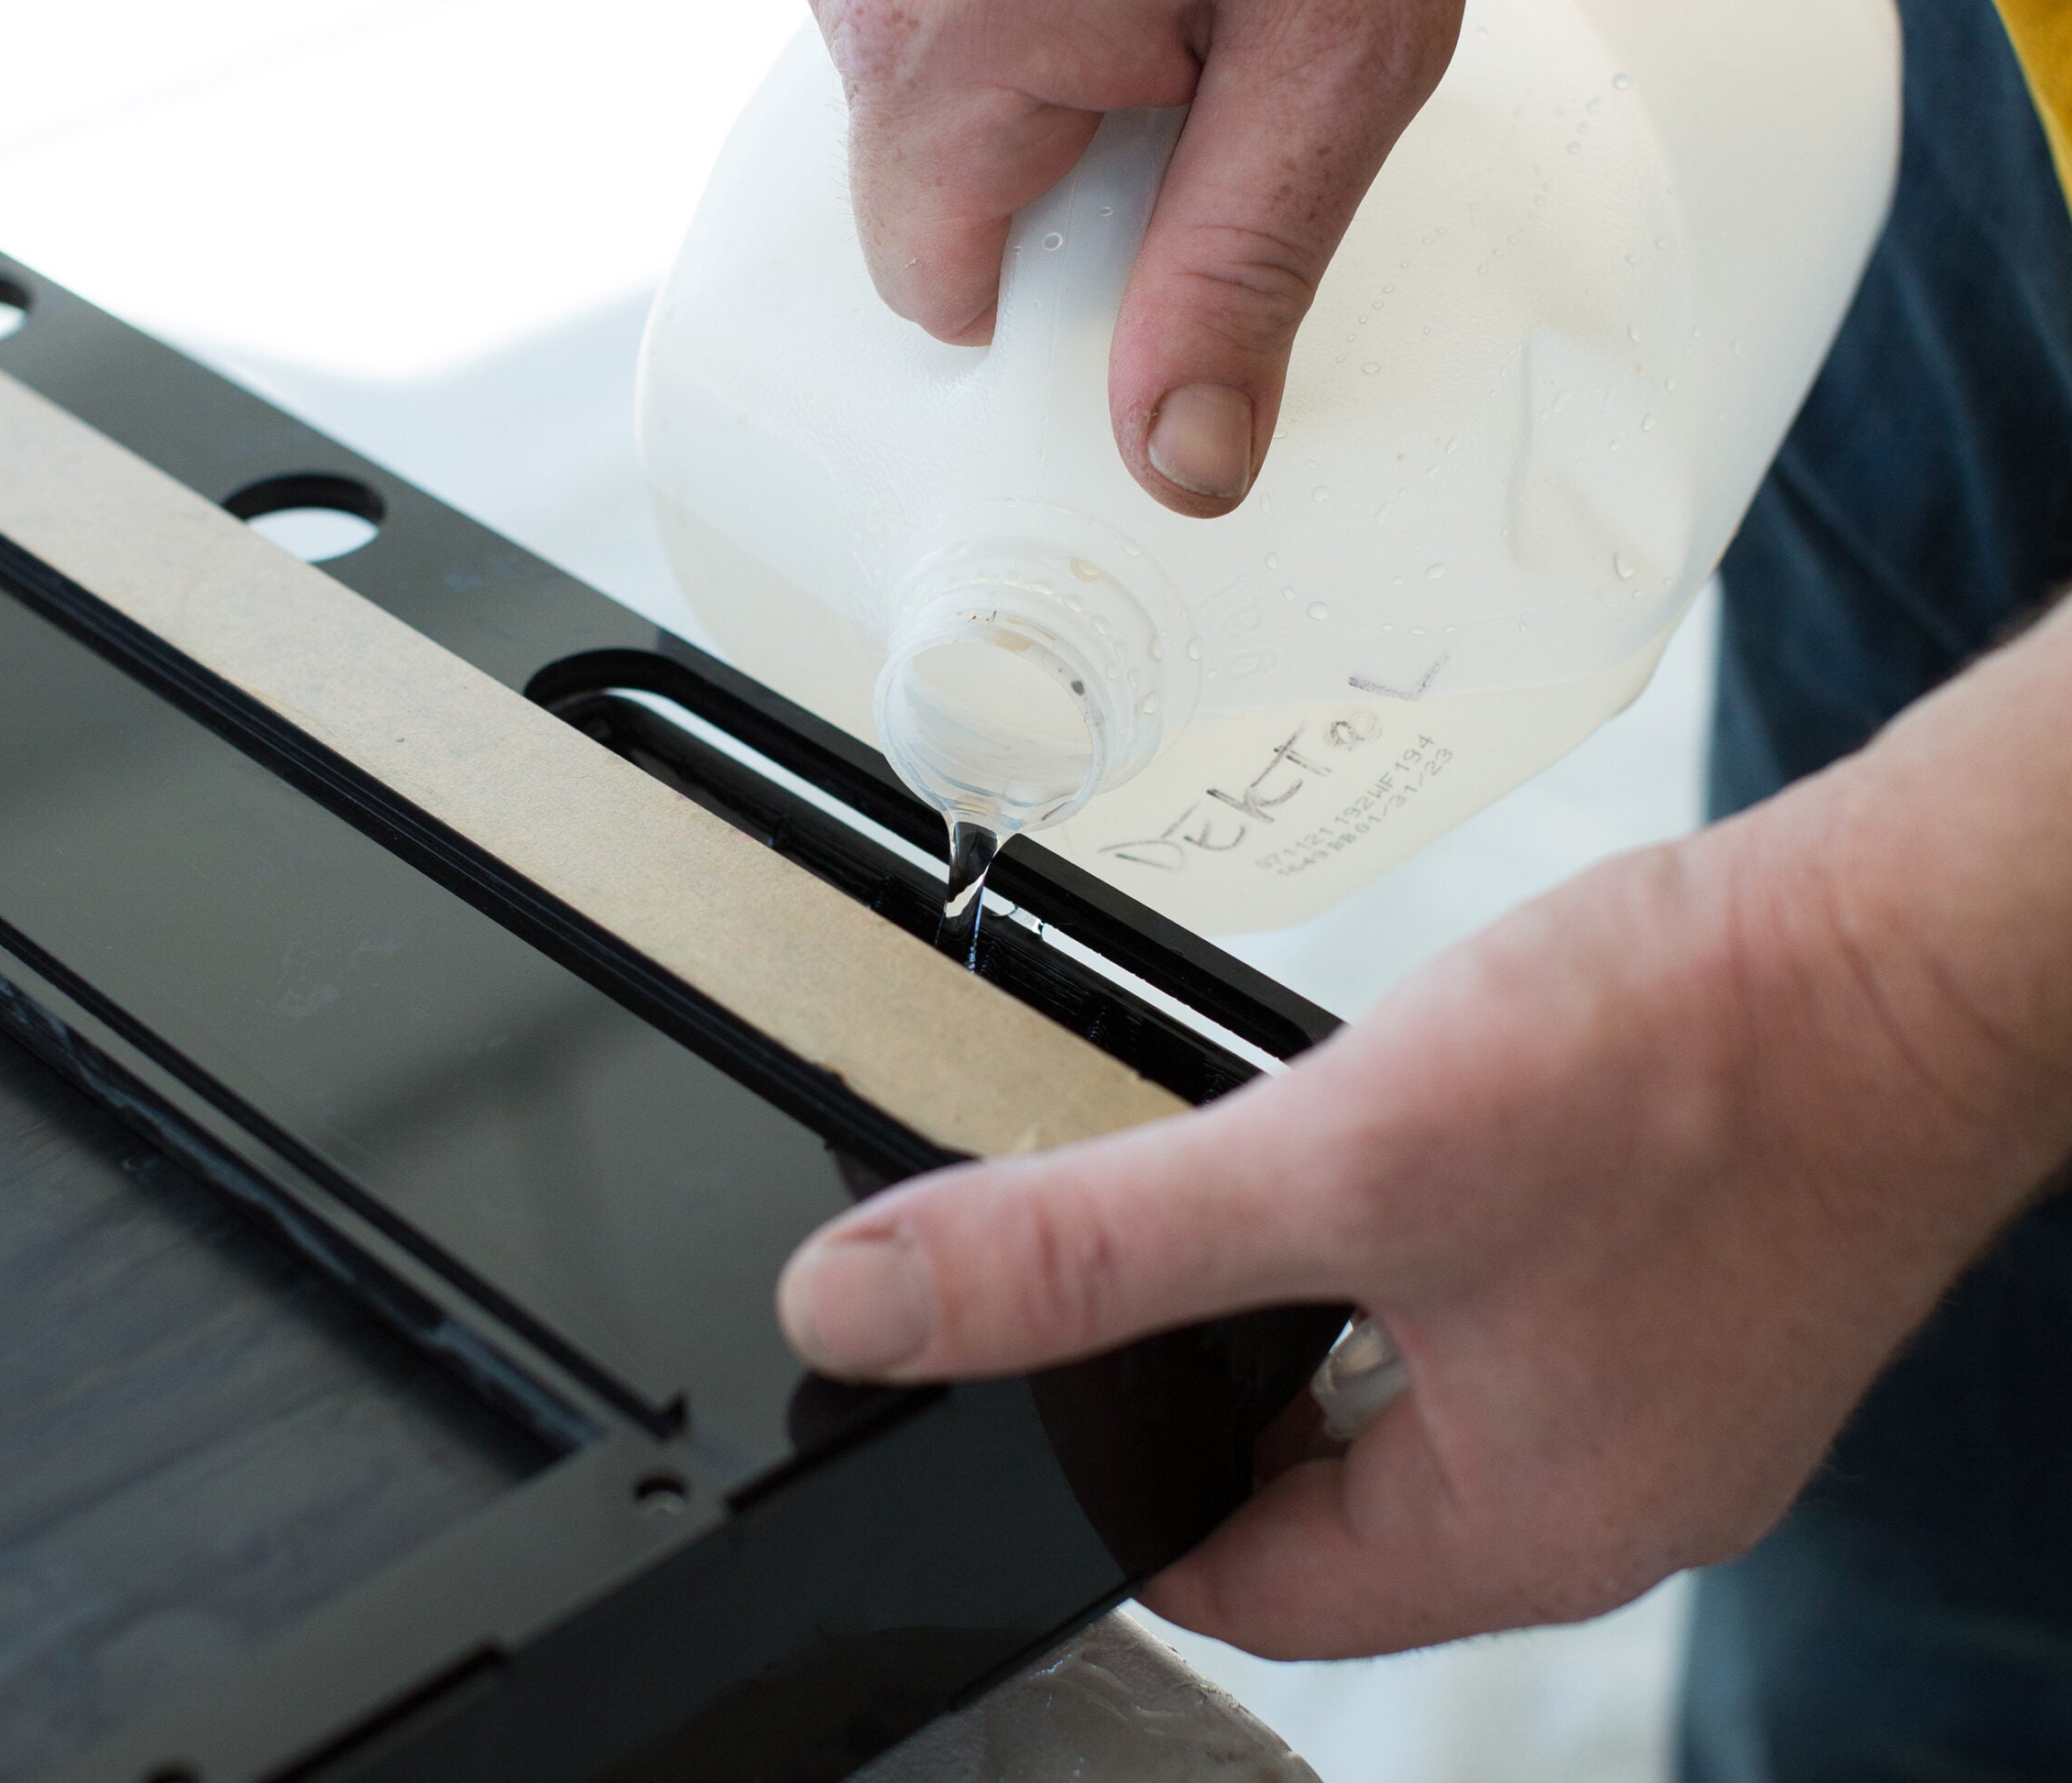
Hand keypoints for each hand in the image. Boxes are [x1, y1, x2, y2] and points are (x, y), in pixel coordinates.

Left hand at [775, 604, 2071, 1656]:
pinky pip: (1501, 1313)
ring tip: (1252, 1198)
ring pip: (1409, 1393)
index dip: (1110, 1490)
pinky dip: (1413, 1248)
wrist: (1919, 942)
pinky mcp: (1687, 1289)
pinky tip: (1390, 1151)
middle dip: (1206, 1388)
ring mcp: (1661, 1396)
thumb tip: (868, 1307)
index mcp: (1519, 1528)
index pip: (1242, 1582)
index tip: (1034, 1399)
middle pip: (1322, 1494)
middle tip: (1124, 1277)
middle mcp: (1602, 1493)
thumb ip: (1084, 1247)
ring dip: (1311, 1303)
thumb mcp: (1335, 1160)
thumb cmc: (1699, 1062)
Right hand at [812, 0, 1465, 516]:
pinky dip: (1031, 10)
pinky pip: (949, 9)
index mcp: (943, 58)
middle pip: (928, 193)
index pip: (936, 294)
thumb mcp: (1328, 48)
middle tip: (1193, 99)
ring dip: (1044, 82)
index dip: (1059, 302)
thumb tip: (1187, 458)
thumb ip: (1247, 259)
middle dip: (1052, 182)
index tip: (1151, 272)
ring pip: (938, 95)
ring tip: (1175, 8)